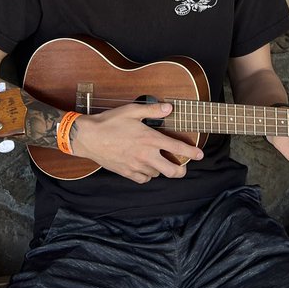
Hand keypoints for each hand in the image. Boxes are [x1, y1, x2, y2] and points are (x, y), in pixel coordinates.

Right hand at [70, 102, 202, 183]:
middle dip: (181, 170)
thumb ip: (153, 110)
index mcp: (149, 139)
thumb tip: (170, 108)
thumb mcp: (131, 110)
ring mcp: (136, 166)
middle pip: (172, 171)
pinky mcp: (127, 172)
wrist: (88, 137)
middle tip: (183, 167)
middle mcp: (146, 155)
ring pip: (157, 174)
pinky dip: (147, 175)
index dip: (192, 153)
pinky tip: (146, 167)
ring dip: (162, 169)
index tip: (200, 155)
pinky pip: (143, 179)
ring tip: (160, 161)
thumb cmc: (109, 122)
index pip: (177, 149)